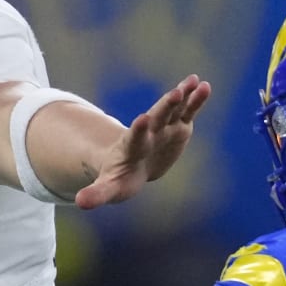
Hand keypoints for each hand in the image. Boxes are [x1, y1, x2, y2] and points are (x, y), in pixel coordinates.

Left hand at [75, 75, 210, 210]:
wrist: (131, 166)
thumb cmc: (120, 178)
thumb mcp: (109, 188)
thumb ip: (97, 193)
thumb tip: (79, 203)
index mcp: (131, 147)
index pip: (134, 138)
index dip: (139, 130)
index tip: (143, 119)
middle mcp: (148, 133)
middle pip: (157, 117)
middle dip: (165, 106)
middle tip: (175, 93)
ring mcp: (164, 128)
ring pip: (174, 109)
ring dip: (184, 96)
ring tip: (195, 81)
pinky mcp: (178, 127)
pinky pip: (188, 111)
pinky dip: (196, 100)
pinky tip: (205, 85)